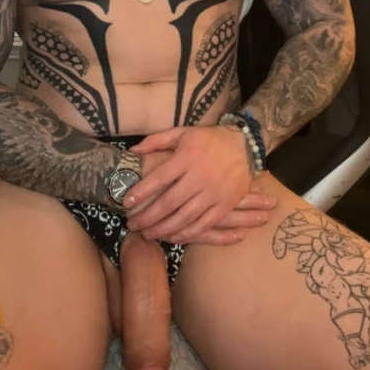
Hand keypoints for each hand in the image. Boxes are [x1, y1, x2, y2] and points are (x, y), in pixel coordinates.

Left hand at [124, 125, 263, 241]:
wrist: (244, 145)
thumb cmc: (207, 140)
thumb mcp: (181, 133)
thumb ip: (155, 141)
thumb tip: (132, 152)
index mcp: (186, 157)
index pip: (159, 178)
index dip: (141, 192)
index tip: (126, 203)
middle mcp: (199, 176)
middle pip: (169, 202)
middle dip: (147, 217)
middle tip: (132, 225)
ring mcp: (214, 192)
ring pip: (185, 217)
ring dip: (163, 229)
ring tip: (147, 234)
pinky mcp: (226, 204)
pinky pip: (204, 224)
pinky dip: (187, 234)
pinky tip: (173, 237)